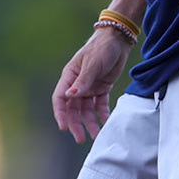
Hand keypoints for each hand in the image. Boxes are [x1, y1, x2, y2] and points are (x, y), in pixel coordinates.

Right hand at [51, 28, 129, 143]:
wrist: (118, 39)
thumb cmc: (101, 48)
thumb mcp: (92, 64)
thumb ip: (82, 82)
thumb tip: (70, 97)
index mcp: (69, 77)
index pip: (60, 99)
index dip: (60, 114)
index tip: (63, 128)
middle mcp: (77, 84)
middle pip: (73, 109)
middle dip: (76, 124)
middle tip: (81, 139)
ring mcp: (89, 88)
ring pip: (87, 110)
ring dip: (90, 123)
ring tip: (97, 136)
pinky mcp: (102, 89)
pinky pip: (100, 106)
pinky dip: (103, 115)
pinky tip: (107, 123)